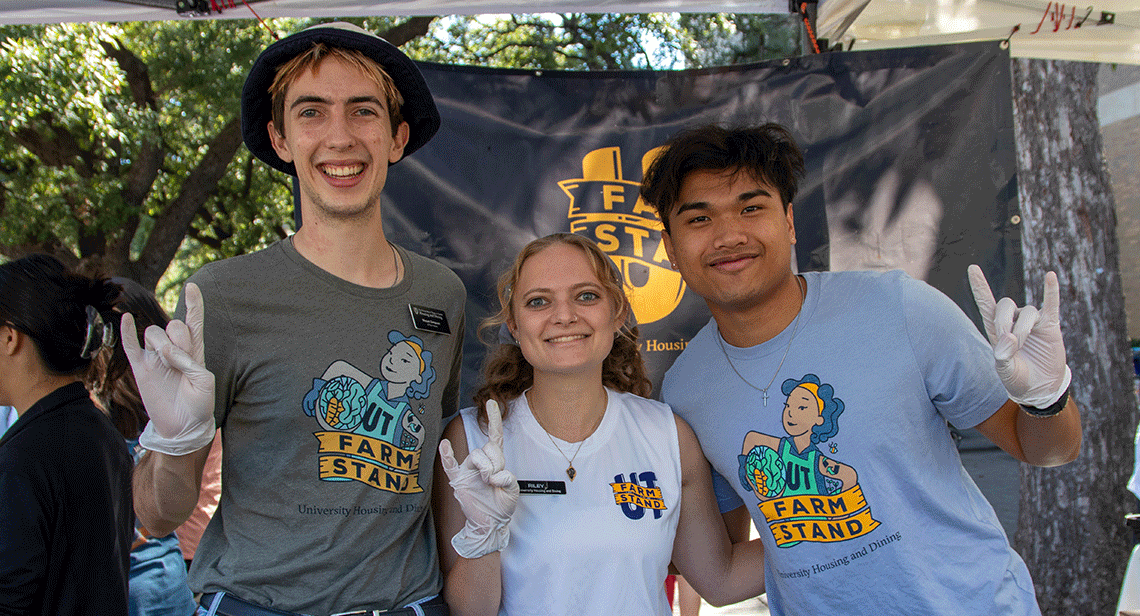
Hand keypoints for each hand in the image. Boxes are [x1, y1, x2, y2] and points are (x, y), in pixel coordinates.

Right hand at [122, 283, 215, 455]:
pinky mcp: (141, 368)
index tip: (192, 285)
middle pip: (172, 324)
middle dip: (179, 336)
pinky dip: (127, 331)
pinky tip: (127, 318)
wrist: (182, 427)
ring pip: (153, 332)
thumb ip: (189, 361)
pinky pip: (130, 345)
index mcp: (194, 351)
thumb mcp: (204, 381)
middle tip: (182, 357)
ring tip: (168, 361)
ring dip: (162, 342)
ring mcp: (155, 358)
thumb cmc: (199, 404)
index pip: (193, 321)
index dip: (194, 303)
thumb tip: (165, 350)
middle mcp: (174, 350)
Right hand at [439, 399, 518, 558]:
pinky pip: (450, 465)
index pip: (494, 436)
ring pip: (476, 456)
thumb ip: (508, 480)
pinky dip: (447, 455)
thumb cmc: (501, 506)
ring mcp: (467, 470)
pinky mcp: (458, 480)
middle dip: (496, 462)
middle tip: (496, 480)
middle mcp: (480, 461)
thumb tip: (495, 476)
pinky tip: (444, 445)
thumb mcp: (513, 491)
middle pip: (487, 448)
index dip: (494, 419)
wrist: (490, 524)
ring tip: (488, 482)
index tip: (491, 403)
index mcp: (495, 461)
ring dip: (486, 468)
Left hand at [967, 265, 1070, 407]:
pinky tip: (1050, 276)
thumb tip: (1010, 338)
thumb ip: (1003, 355)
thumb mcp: (1004, 369)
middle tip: (1009, 341)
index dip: (980, 286)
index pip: (987, 303)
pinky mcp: (1051, 325)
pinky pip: (1051, 304)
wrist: (1039, 388)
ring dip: (1023, 328)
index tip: (972, 268)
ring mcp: (1033, 321)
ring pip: (1027, 311)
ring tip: (1021, 345)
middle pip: (1005, 304)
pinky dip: (1051, 290)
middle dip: (1004, 321)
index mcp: (997, 328)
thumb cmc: (1016, 377)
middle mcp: (1014, 320)